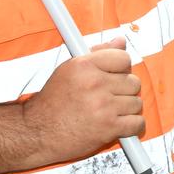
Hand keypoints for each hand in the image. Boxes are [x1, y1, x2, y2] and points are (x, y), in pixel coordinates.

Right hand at [22, 37, 143, 164]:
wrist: (36, 133)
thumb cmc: (52, 103)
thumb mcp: (69, 69)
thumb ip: (98, 53)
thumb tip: (120, 40)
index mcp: (84, 65)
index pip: (124, 58)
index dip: (121, 69)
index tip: (115, 77)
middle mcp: (95, 83)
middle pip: (133, 82)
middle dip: (124, 91)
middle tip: (109, 97)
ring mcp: (103, 106)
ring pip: (137, 103)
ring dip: (127, 110)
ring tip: (109, 112)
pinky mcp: (108, 127)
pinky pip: (138, 123)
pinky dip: (132, 127)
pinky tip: (120, 125)